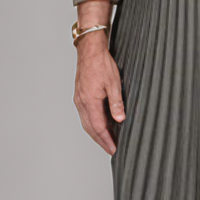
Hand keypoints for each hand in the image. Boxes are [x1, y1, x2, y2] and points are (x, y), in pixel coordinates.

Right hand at [73, 35, 124, 154]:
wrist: (90, 50)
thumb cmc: (101, 63)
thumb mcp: (114, 83)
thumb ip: (116, 103)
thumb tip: (119, 119)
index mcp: (89, 101)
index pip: (98, 127)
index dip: (106, 140)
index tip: (113, 149)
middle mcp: (81, 102)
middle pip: (90, 128)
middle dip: (101, 141)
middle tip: (110, 149)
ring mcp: (79, 99)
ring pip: (86, 122)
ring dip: (96, 133)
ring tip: (107, 140)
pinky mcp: (80, 96)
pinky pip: (85, 115)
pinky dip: (93, 123)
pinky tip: (101, 124)